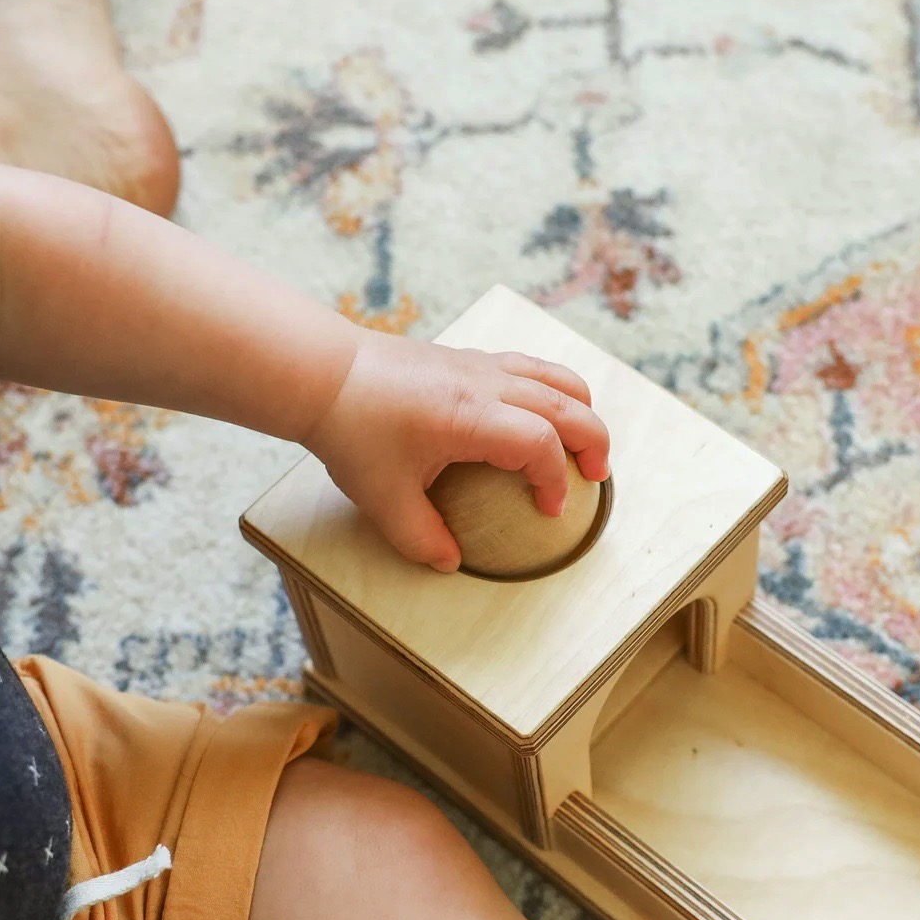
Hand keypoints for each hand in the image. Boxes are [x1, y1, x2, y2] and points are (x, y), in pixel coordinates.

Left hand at [303, 333, 609, 572]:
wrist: (322, 373)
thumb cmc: (351, 429)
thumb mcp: (383, 498)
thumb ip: (420, 537)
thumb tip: (449, 562)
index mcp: (474, 418)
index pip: (542, 447)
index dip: (556, 481)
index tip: (548, 510)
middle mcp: (486, 384)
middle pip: (567, 405)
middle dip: (591, 442)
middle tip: (596, 477)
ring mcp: (478, 365)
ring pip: (553, 376)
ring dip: (580, 408)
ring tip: (584, 441)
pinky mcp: (464, 357)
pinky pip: (527, 365)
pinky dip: (551, 387)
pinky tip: (541, 411)